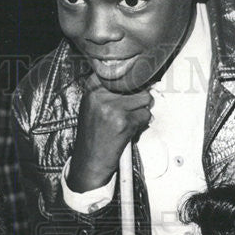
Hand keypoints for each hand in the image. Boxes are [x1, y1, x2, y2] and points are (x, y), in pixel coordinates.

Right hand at [67, 74, 152, 190]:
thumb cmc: (93, 137)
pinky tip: (129, 130)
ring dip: (142, 110)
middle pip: (136, 84)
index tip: (134, 88)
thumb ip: (110, 91)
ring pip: (145, 98)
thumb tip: (140, 80)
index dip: (132, 80)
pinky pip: (146, 115)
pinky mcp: (123, 122)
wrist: (89, 162)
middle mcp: (100, 95)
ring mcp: (111, 108)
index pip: (122, 72)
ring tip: (130, 120)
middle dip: (139, 97)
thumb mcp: (93, 106)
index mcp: (92, 87)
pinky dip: (143, 124)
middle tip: (131, 110)